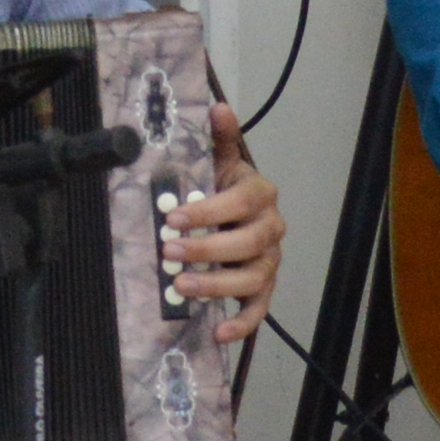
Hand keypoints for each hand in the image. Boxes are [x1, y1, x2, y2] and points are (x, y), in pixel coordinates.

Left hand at [166, 105, 285, 339]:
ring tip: (180, 287)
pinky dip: (242, 325)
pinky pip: (258, 309)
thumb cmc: (222, 187)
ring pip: (252, 277)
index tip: (173, 216)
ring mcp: (269, 261)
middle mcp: (271, 228)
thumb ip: (219, 138)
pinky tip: (218, 333)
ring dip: (216, 285)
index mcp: (260, 194)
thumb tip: (218, 107)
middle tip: (168, 251)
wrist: (238, 214)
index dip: (209, 210)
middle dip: (206, 249)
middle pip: (247, 243)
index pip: (241, 202)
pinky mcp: (263, 288)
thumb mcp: (219, 160)